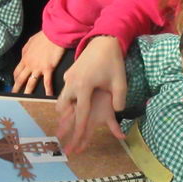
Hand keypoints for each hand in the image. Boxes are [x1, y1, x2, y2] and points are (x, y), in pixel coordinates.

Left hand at [12, 31, 64, 94]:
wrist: (53, 34)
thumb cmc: (43, 36)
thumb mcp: (30, 42)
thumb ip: (26, 50)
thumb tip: (24, 55)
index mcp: (25, 58)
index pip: (17, 71)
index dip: (15, 78)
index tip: (15, 83)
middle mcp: (29, 64)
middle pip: (20, 79)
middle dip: (16, 88)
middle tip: (13, 95)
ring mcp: (38, 67)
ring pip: (31, 83)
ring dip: (27, 92)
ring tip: (26, 100)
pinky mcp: (48, 68)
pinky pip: (47, 82)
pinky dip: (48, 90)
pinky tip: (48, 97)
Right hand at [56, 36, 126, 152]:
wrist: (104, 40)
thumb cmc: (113, 62)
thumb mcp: (120, 82)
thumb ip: (119, 100)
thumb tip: (117, 112)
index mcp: (84, 86)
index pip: (81, 113)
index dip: (80, 129)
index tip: (77, 141)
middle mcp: (72, 83)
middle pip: (64, 107)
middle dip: (64, 121)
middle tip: (62, 134)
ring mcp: (69, 77)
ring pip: (62, 98)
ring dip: (65, 109)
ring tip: (66, 120)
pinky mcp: (69, 73)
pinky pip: (65, 90)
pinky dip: (67, 98)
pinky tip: (72, 102)